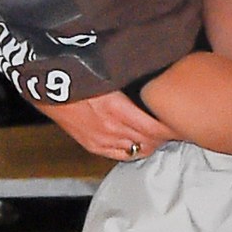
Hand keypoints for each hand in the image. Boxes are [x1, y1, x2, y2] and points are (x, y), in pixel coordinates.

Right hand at [40, 89, 169, 162]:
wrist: (49, 88)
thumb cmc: (79, 76)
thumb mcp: (108, 76)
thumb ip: (133, 84)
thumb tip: (158, 86)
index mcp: (117, 109)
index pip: (155, 128)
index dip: (172, 128)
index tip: (182, 122)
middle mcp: (111, 129)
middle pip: (150, 141)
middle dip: (165, 135)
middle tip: (174, 126)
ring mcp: (102, 140)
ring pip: (139, 150)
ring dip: (151, 142)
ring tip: (159, 133)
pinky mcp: (94, 146)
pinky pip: (122, 155)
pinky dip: (135, 149)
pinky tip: (139, 141)